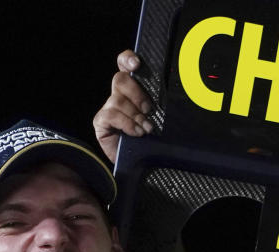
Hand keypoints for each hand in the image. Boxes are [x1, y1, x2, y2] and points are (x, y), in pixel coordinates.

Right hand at [93, 49, 153, 163]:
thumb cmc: (150, 140)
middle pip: (120, 79)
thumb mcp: (159, 117)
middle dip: (136, 93)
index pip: (124, 65)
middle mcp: (118, 95)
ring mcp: (108, 108)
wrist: (139, 164)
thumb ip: (160, 103)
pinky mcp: (101, 122)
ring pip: (118, 99)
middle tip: (149, 109)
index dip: (127, 59)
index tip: (137, 65)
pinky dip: (127, 123)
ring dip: (135, 115)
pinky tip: (136, 132)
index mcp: (132, 90)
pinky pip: (111, 114)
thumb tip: (178, 90)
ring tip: (146, 128)